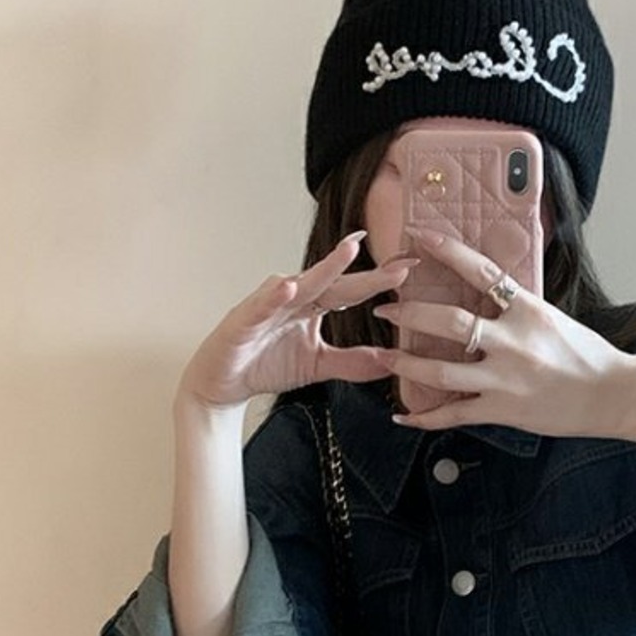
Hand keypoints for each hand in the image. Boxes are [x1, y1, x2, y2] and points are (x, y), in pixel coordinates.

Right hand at [178, 233, 416, 410]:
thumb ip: (353, 362)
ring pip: (301, 284)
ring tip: (349, 251)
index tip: (412, 268)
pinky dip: (274, 296)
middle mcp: (294, 297)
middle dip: (367, 271)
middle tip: (400, 262)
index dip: (381, 280)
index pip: (353, 289)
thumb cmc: (267, 364)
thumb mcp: (319, 366)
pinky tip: (289, 287)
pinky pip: (261, 306)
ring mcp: (268, 306)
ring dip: (324, 268)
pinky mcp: (243, 320)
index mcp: (313, 305)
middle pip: (335, 281)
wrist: (223, 384)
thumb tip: (392, 362)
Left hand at [370, 229, 635, 437]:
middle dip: (411, 314)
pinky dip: (426, 417)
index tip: (418, 236)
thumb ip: (516, 307)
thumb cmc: (586, 354)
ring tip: (382, 356)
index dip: (448, 251)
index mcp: (528, 310)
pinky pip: (455, 415)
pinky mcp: (503, 411)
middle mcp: (514, 342)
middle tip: (384, 309)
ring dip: (406, 364)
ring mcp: (506, 379)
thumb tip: (486, 289)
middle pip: (450, 322)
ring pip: (443, 370)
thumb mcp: (552, 317)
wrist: (612, 394)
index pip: (482, 272)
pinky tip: (403, 416)